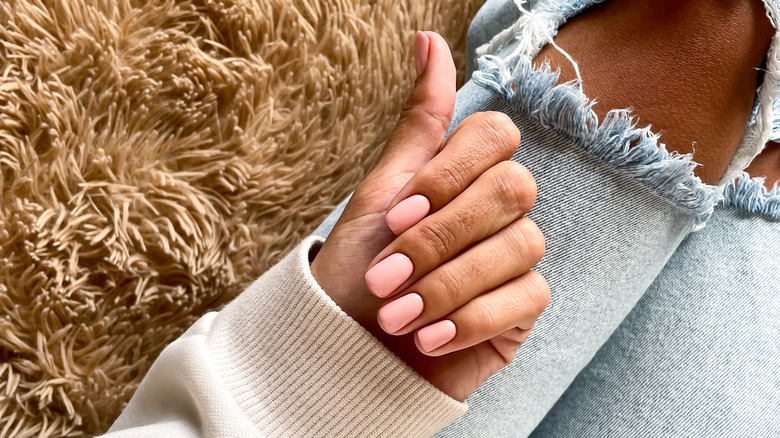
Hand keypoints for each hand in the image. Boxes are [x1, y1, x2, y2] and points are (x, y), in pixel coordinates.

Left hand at [311, 31, 548, 400]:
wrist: (348, 352)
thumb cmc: (357, 270)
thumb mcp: (379, 193)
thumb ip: (418, 122)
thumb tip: (426, 37)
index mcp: (464, 175)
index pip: (496, 136)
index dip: (450, 174)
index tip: (396, 215)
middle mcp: (498, 210)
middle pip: (511, 190)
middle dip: (440, 237)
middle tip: (385, 276)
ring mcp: (515, 259)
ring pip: (520, 246)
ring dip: (446, 284)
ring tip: (395, 316)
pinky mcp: (522, 308)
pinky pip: (526, 297)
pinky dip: (470, 319)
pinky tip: (428, 338)